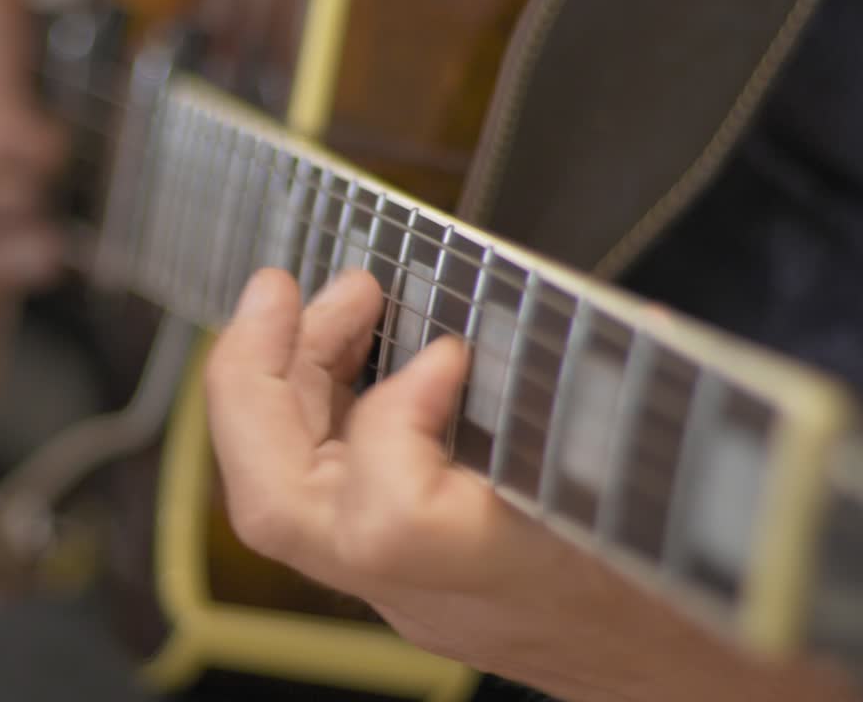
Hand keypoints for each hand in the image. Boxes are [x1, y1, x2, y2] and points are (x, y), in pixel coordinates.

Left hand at [205, 268, 855, 701]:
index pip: (387, 522)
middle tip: (288, 290)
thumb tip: (631, 327)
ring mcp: (396, 587)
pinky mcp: (392, 567)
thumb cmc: (694, 583)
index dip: (399, 415)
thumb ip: (633, 405)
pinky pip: (316, 489)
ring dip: (277, 385)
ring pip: (280, 501)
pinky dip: (311, 409)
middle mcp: (424, 595)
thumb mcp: (671, 483)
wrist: (689, 669)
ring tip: (326, 305)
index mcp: (498, 582)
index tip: (453, 352)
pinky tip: (348, 352)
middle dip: (260, 380)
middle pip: (279, 510)